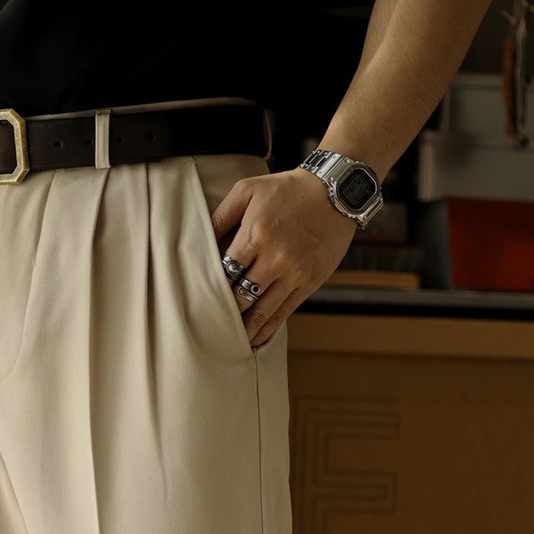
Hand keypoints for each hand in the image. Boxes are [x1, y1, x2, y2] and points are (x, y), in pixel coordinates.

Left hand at [211, 167, 356, 347]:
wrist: (336, 192)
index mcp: (256, 234)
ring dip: (244, 329)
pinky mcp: (310, 283)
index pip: (225, 270)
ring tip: (226, 344)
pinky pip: (285, 312)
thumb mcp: (248, 190)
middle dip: (223, 312)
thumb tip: (198, 239)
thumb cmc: (287, 189)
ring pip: (262, 310)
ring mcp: (295, 273)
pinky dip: (268, 329)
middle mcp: (276, 257)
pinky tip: (255, 340)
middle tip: (206, 327)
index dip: (210, 286)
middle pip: (241, 295)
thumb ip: (221, 215)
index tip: (198, 299)